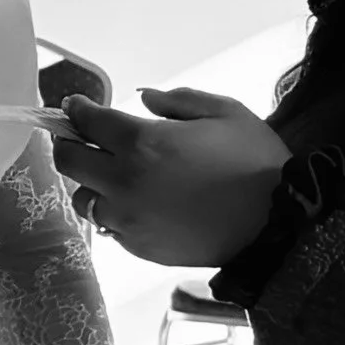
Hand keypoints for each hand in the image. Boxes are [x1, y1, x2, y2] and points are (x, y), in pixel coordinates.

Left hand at [55, 88, 287, 266]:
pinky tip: (136, 202)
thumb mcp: (224, 111)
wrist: (274, 223)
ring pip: (83, 197)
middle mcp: (124, 181)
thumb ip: (178, 100)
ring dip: (91, 182)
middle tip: (81, 138)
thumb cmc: (255, 161)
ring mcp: (127, 218)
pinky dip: (112, 210)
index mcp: (142, 142)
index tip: (76, 107)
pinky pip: (107, 225)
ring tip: (113, 174)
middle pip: (70, 161)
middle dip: (70, 144)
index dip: (77, 111)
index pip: (88, 122)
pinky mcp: (136, 246)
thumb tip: (143, 99)